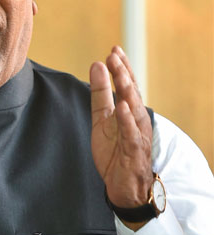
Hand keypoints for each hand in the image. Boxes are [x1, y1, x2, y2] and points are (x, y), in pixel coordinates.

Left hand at [90, 46, 153, 229]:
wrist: (122, 185)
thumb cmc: (114, 150)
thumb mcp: (101, 118)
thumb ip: (99, 93)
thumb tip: (96, 64)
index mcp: (129, 111)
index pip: (127, 85)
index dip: (122, 67)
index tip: (114, 49)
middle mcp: (137, 120)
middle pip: (131, 93)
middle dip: (123, 74)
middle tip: (114, 56)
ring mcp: (137, 135)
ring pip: (134, 110)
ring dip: (127, 92)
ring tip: (120, 76)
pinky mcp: (133, 151)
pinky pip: (131, 134)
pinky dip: (127, 120)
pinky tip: (122, 107)